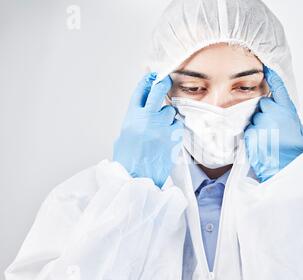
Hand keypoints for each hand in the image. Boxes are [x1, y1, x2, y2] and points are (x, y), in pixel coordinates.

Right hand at [113, 72, 182, 187]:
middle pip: (159, 91)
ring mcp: (162, 127)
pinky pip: (177, 125)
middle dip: (163, 83)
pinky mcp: (173, 137)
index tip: (152, 75)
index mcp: (131, 117)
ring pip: (170, 111)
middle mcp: (147, 118)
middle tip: (166, 80)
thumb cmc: (128, 162)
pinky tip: (168, 136)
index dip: (147, 80)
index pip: (140, 91)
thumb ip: (132, 123)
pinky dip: (175, 128)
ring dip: (168, 115)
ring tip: (162, 128)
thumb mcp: (123, 138)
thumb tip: (140, 114)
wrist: (138, 178)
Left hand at [244, 66, 302, 182]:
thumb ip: (286, 116)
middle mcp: (274, 113)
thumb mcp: (297, 129)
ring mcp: (262, 122)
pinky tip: (261, 145)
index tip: (266, 68)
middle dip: (264, 114)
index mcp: (288, 111)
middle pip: (262, 105)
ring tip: (267, 140)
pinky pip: (248, 130)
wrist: (286, 169)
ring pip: (254, 119)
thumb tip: (279, 110)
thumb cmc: (293, 152)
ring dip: (258, 127)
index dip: (272, 77)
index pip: (279, 88)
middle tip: (272, 130)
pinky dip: (252, 137)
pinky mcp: (251, 133)